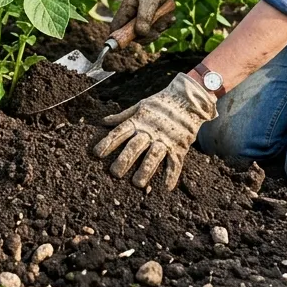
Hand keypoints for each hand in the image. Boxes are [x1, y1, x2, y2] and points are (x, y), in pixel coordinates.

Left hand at [93, 73, 217, 190]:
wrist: (188, 98)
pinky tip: (166, 187)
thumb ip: (122, 116)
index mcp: (138, 122)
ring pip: (153, 156)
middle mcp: (150, 132)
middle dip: (124, 160)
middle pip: (135, 147)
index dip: (108, 143)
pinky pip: (175, 163)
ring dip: (145, 170)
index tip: (97, 153)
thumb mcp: (140, 106)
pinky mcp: (179, 147)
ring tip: (137, 184)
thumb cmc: (161, 103)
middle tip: (115, 173)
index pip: (120, 133)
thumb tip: (104, 121)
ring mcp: (165, 140)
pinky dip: (172, 175)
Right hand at [110, 0, 183, 43]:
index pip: (115, 28)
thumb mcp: (149, 1)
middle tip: (157, 30)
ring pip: (148, 33)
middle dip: (147, 35)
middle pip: (134, 36)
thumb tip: (140, 34)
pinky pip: (158, 29)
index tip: (131, 41)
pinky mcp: (153, 18)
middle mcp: (132, 15)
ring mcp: (142, 17)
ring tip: (168, 18)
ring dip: (159, 29)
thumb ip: (144, 18)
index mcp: (125, 9)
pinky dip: (165, 25)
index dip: (119, 37)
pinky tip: (171, 18)